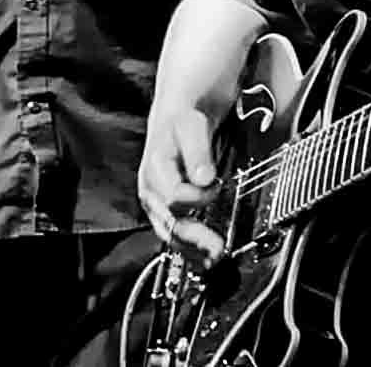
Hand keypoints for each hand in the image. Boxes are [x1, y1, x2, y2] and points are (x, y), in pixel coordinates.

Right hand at [137, 106, 225, 266]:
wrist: (179, 110)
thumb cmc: (184, 115)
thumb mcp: (192, 124)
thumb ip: (198, 152)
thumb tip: (205, 178)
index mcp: (155, 167)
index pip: (173, 194)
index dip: (197, 197)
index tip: (217, 188)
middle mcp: (153, 188)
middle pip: (169, 221)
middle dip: (193, 238)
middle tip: (217, 248)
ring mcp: (158, 201)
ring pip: (170, 233)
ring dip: (191, 250)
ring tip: (212, 259)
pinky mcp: (167, 208)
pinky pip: (174, 233)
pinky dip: (189, 249)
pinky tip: (203, 258)